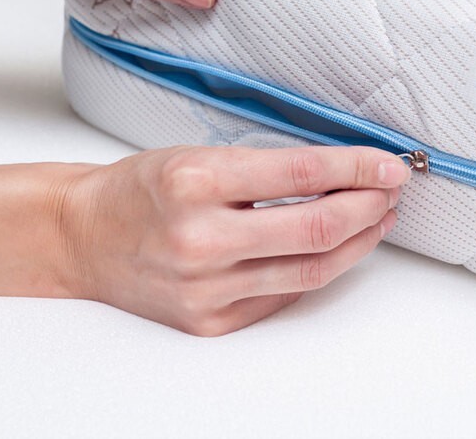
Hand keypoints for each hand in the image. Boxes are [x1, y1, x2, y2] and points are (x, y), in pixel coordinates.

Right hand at [57, 145, 409, 335]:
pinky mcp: (208, 320)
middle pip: (316, 228)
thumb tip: (337, 175)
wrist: (85, 236)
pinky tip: (333, 249)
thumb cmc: (139, 189)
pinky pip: (283, 296)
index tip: (387, 164)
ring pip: (310, 270)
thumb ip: (265, 169)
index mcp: (195, 181)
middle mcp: (200, 238)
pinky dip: (317, 269)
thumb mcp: (197, 156)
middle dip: (368, 206)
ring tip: (376, 220)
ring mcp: (204, 288)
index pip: (301, 172)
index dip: (356, 167)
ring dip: (356, 243)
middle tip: (390, 191)